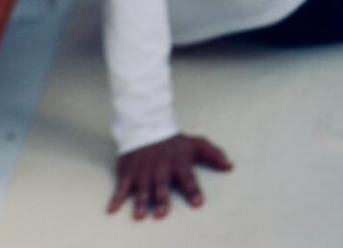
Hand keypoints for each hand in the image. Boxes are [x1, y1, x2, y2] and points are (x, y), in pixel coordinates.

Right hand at [108, 133, 230, 220]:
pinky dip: (116, 199)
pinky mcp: (128, 172)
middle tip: (162, 213)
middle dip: (162, 199)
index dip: (193, 191)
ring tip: (141, 216)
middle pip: (162, 186)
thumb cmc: (174, 141)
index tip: (198, 203)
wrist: (146, 126)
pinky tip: (111, 210)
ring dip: (141, 202)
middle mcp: (160, 168)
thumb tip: (230, 166)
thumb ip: (213, 154)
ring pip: (142, 188)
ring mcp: (143, 171)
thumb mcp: (196, 144)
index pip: (188, 178)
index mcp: (178, 162)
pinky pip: (121, 187)